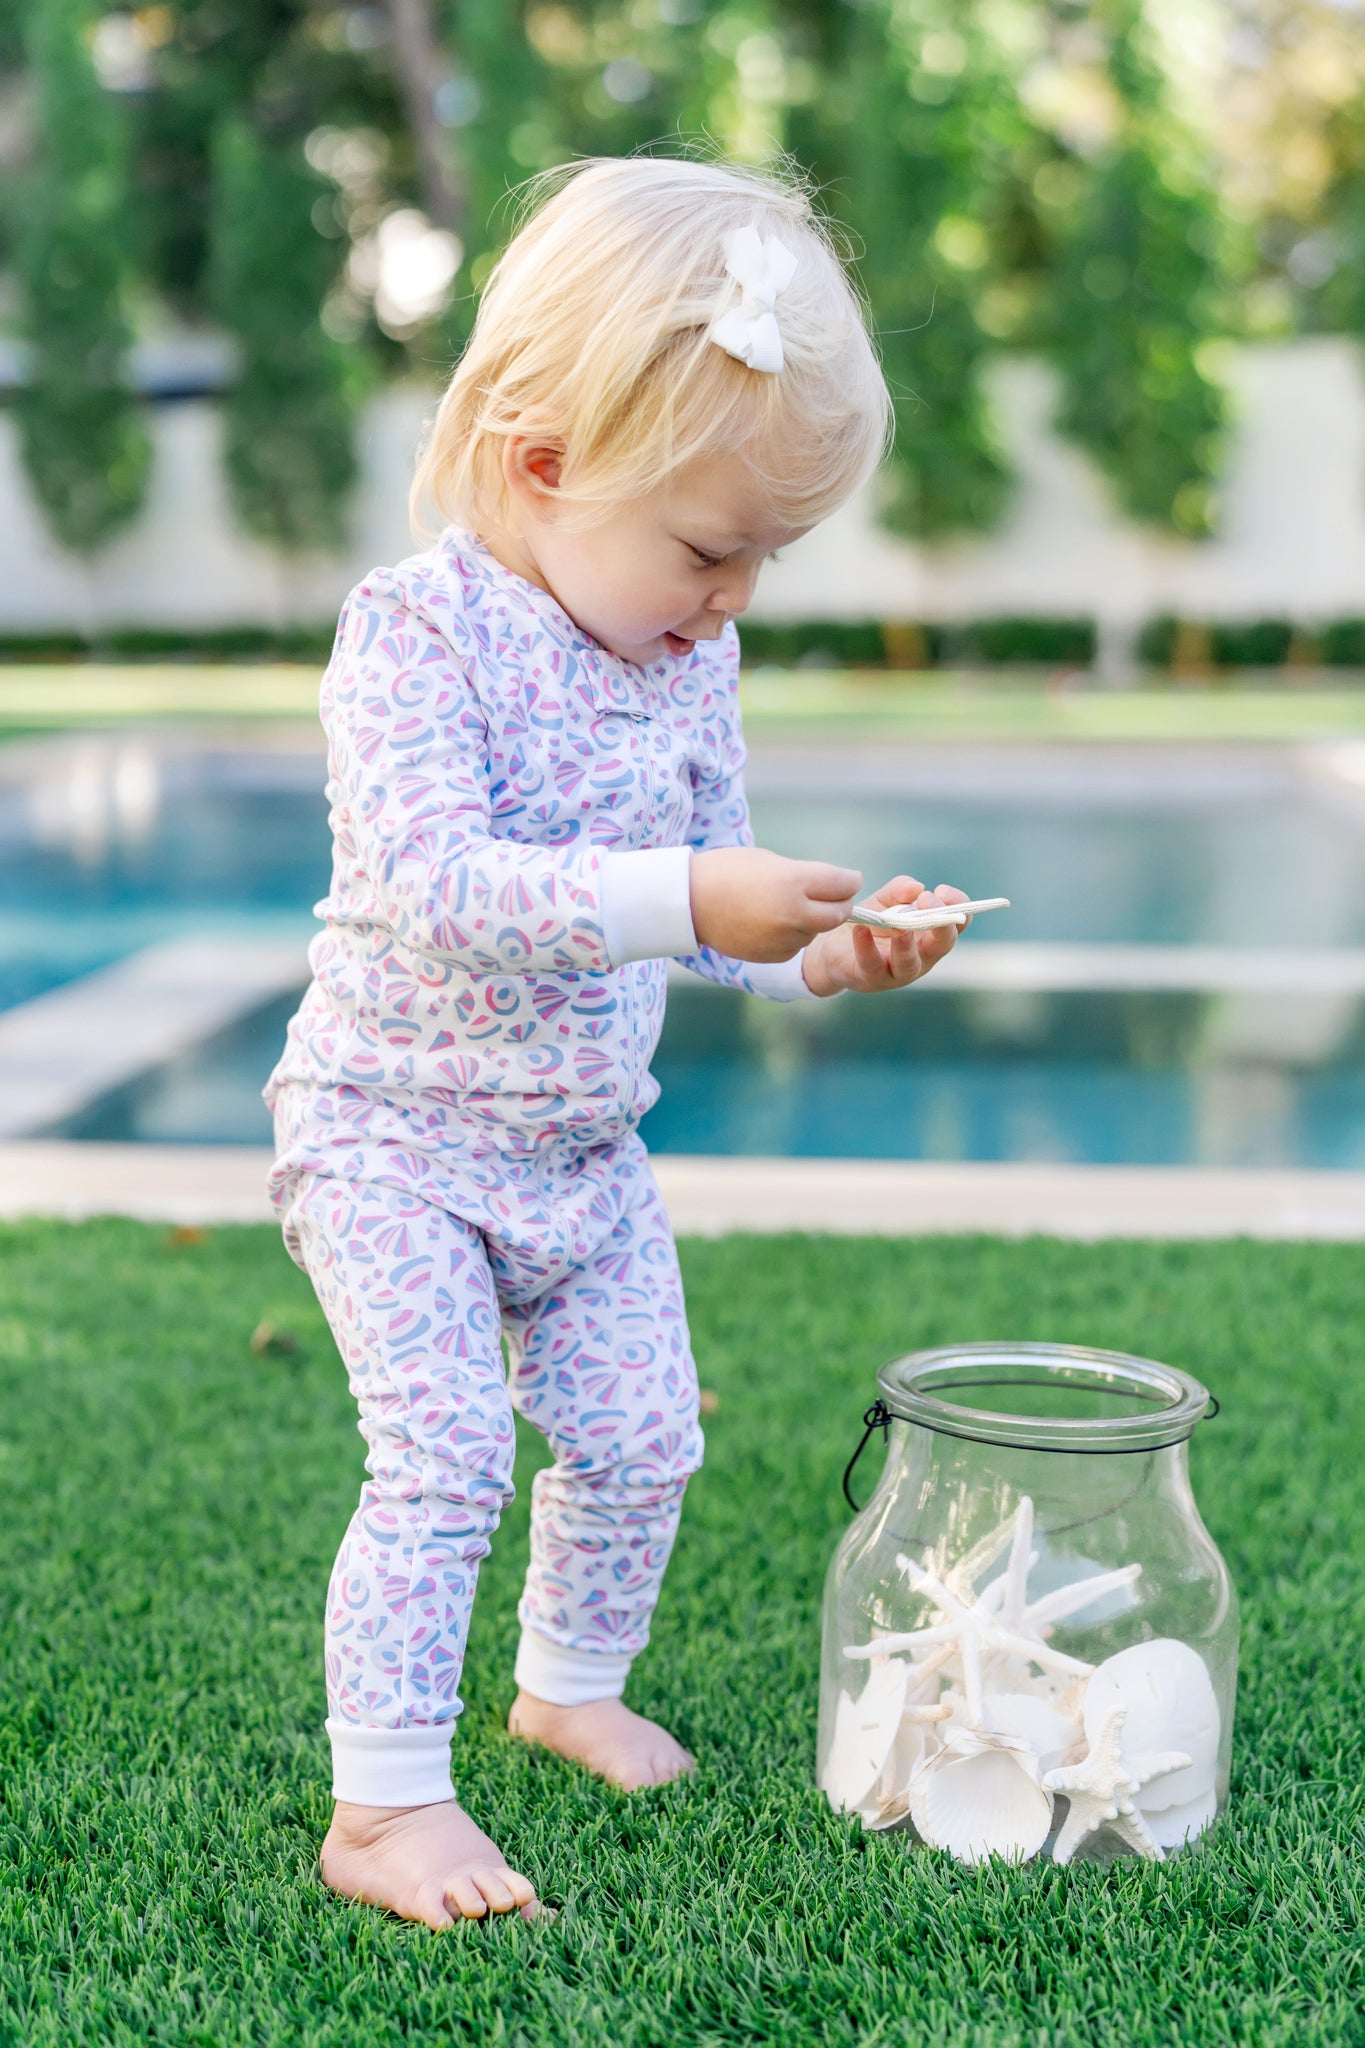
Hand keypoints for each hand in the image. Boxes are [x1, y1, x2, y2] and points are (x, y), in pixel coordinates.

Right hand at [689, 846, 862, 961]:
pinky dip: (793, 936)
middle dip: (841, 905)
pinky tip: (771, 923)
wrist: (689, 901)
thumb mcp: (772, 862)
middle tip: (834, 897)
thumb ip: (806, 876)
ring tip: (787, 907)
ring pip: (816, 931)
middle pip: (840, 914)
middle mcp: (794, 913)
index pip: (844, 884)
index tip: (847, 879)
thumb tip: (833, 888)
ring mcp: (783, 938)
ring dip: (813, 921)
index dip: (849, 880)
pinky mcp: (773, 956)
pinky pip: (796, 946)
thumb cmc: (728, 871)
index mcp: (794, 881)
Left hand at [800, 874, 969, 996]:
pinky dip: (866, 948)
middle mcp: (921, 956)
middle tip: (927, 902)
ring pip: (910, 964)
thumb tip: (916, 887)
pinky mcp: (870, 978)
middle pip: (943, 944)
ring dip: (907, 946)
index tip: (942, 891)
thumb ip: (899, 890)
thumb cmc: (870, 923)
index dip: (958, 907)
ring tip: (900, 928)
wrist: (833, 946)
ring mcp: (897, 972)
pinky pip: (872, 966)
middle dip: (940, 923)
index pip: (958, 922)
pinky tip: (860, 930)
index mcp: (931, 934)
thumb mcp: (884, 900)